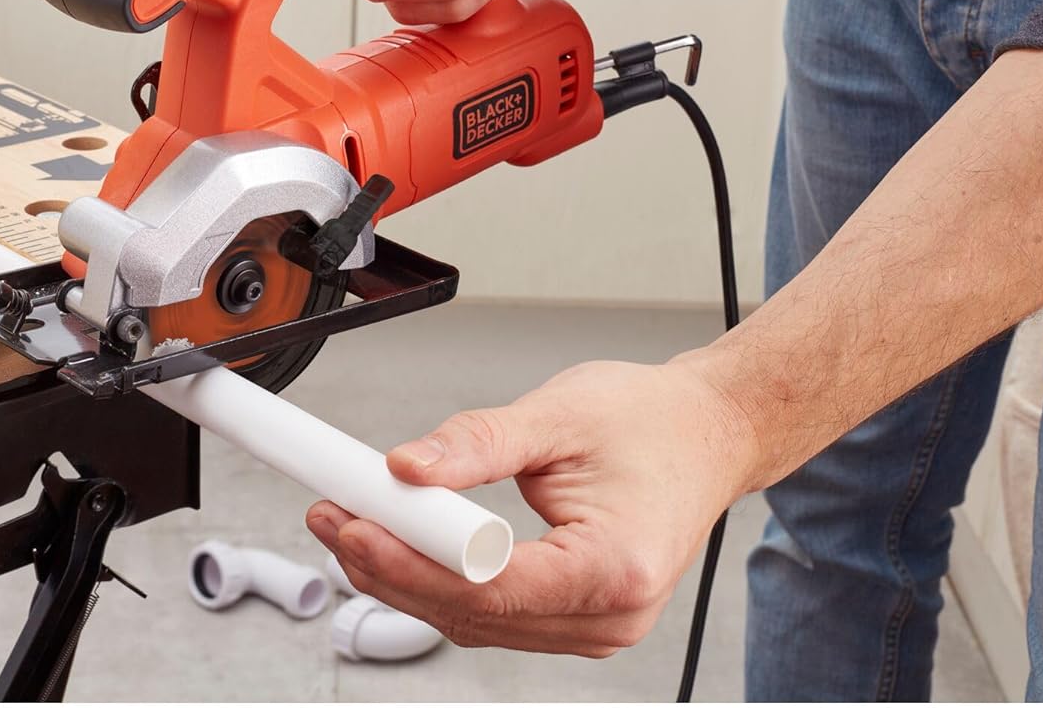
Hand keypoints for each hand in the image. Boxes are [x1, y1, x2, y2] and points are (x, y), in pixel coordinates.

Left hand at [305, 358, 757, 654]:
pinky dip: (443, 583)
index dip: (406, 559)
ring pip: (475, 622)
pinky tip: (404, 547)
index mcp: (615, 566)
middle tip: (333, 517)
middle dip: (390, 568)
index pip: (486, 585)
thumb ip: (477, 444)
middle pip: (471, 613)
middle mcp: (610, 614)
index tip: (352, 521)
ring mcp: (595, 626)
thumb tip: (407, 468)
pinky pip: (494, 615)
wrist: (709, 433)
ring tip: (354, 524)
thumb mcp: (559, 415)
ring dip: (408, 577)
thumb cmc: (654, 423)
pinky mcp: (578, 617)